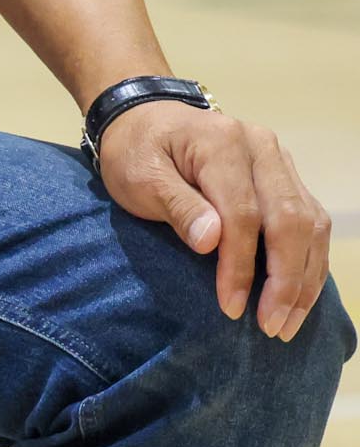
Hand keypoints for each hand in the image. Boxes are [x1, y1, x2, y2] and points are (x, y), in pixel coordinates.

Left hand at [97, 100, 332, 341]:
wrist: (141, 119)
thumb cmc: (135, 151)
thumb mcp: (139, 176)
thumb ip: (176, 205)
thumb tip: (211, 242)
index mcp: (222, 142)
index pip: (243, 213)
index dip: (240, 265)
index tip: (231, 306)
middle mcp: (261, 147)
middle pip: (290, 220)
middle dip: (286, 281)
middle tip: (272, 327)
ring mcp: (279, 160)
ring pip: (310, 224)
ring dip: (304, 278)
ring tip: (287, 322)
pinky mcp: (286, 176)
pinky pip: (311, 222)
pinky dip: (309, 261)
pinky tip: (299, 294)